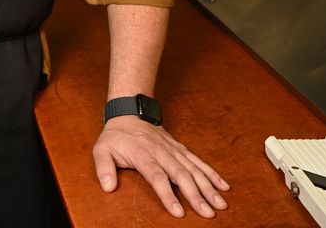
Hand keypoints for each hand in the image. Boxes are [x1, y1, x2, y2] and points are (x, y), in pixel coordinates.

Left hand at [92, 116, 228, 218]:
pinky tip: (224, 186)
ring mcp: (174, 150)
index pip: (158, 177)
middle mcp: (162, 152)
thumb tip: (108, 187)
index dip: (168, 195)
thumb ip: (104, 168)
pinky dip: (212, 173)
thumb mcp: (101, 149)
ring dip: (209, 187)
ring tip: (221, 204)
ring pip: (194, 169)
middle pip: (181, 175)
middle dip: (196, 195)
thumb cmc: (116, 136)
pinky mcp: (181, 149)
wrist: (129, 112)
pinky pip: (198, 161)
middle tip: (208, 213)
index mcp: (143, 154)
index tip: (179, 212)